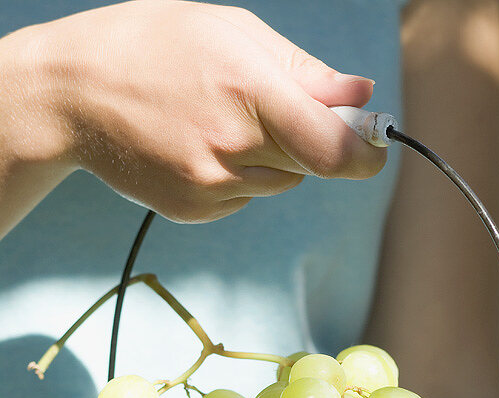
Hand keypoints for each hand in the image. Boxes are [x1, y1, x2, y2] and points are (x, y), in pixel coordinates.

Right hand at [2, 1, 384, 230]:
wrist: (72, 93)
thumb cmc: (155, 44)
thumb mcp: (230, 32)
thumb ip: (304, 71)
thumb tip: (361, 98)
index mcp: (250, 93)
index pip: (335, 150)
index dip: (366, 153)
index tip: (374, 145)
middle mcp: (233, 148)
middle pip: (311, 164)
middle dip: (308, 138)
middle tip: (269, 104)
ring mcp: (211, 187)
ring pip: (279, 181)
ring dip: (270, 156)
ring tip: (217, 117)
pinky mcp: (194, 211)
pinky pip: (245, 197)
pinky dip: (237, 175)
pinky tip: (195, 142)